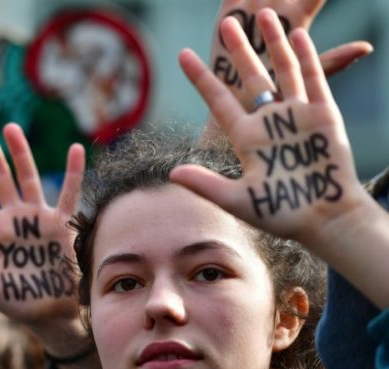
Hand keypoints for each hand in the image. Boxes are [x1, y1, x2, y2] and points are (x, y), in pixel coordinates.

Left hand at [0, 118, 90, 350]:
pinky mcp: (63, 224)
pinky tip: (76, 148)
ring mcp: (39, 218)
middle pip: (0, 177)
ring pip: (29, 178)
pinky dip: (73, 173)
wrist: (53, 312)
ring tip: (11, 127)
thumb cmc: (19, 301)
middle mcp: (14, 218)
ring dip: (21, 153)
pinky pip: (69, 193)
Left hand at [174, 9, 368, 245]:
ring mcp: (296, 116)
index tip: (182, 54)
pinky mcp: (323, 115)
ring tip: (263, 14)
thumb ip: (206, 184)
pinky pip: (313, 78)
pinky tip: (295, 35)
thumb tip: (172, 173)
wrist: (325, 221)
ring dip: (273, 43)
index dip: (200, 78)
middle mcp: (269, 122)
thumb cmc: (281, 214)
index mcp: (246, 138)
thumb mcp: (238, 200)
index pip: (218, 100)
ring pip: (282, 70)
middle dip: (239, 50)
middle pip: (250, 77)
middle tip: (226, 22)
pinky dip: (305, 56)